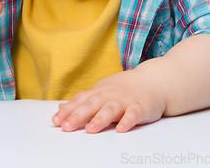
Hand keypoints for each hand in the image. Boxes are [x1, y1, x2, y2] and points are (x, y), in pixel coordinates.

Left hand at [51, 67, 166, 132]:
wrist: (153, 80)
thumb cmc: (124, 88)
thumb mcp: (101, 91)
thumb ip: (82, 101)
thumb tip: (61, 109)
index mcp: (99, 92)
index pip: (80, 100)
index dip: (68, 111)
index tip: (56, 121)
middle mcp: (109, 95)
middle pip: (92, 104)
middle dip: (78, 116)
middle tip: (67, 127)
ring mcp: (125, 100)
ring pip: (111, 109)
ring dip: (101, 119)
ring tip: (90, 129)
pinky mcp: (140, 107)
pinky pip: (133, 114)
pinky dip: (127, 121)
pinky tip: (121, 129)